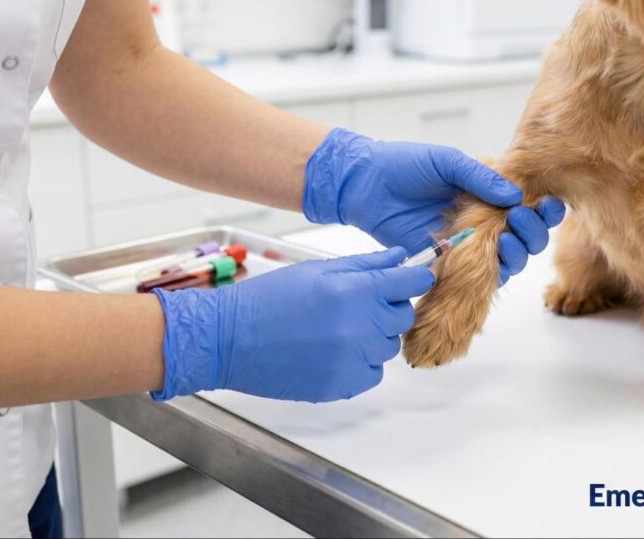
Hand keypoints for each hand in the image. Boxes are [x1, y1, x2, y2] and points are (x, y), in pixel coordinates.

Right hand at [151, 248, 433, 402]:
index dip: (415, 279)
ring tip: (336, 329)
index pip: (411, 283)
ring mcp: (353, 359)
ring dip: (372, 337)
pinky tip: (331, 352)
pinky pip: (372, 373)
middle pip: (403, 316)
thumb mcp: (317, 270)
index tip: (413, 279)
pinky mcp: (343, 386)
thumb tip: (400, 257)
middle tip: (357, 305)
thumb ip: (364, 264)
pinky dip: (359, 363)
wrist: (229, 340)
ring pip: (388, 347)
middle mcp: (360, 326)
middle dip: (388, 308)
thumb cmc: (268, 299)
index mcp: (355, 291)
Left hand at [302, 128, 564, 281]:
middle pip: (527, 237)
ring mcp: (469, 244)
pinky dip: (493, 274)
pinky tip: (492, 263)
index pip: (529, 204)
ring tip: (505, 242)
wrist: (364, 186)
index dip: (544, 210)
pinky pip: (480, 276)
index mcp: (490, 191)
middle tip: (518, 221)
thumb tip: (515, 197)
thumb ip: (480, 177)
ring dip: (517, 254)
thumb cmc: (403, 166)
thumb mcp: (446, 161)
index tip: (545, 206)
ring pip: (510, 260)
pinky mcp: (449, 263)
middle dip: (533, 233)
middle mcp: (486, 220)